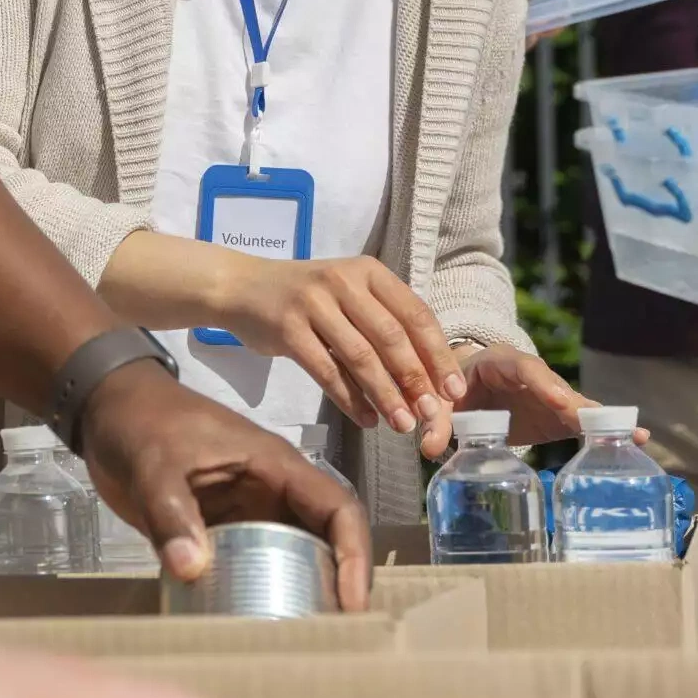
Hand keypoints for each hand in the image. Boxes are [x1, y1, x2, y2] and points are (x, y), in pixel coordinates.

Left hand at [79, 364, 373, 611]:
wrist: (107, 413)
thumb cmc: (140, 423)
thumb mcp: (154, 464)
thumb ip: (171, 513)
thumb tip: (192, 570)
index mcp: (276, 466)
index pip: (339, 507)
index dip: (355, 554)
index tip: (352, 604)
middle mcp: (273, 493)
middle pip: (326, 540)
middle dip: (337, 586)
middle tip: (330, 638)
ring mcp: (248, 514)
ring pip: (294, 556)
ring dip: (302, 593)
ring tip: (300, 642)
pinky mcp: (222, 531)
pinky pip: (254, 565)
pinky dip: (260, 593)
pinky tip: (250, 627)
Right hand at [207, 252, 465, 436]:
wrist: (243, 287)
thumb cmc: (305, 297)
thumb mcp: (348, 295)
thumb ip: (383, 324)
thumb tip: (428, 377)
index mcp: (369, 272)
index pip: (416, 314)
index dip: (438, 354)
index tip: (455, 390)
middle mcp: (344, 282)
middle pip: (391, 337)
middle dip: (416, 380)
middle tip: (432, 415)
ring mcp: (314, 304)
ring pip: (360, 357)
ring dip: (386, 395)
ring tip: (402, 425)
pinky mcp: (288, 328)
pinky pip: (326, 370)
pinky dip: (349, 399)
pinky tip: (365, 420)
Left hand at [419, 345, 648, 458]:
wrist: (462, 389)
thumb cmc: (451, 389)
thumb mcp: (440, 402)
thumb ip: (435, 422)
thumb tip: (429, 449)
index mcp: (500, 362)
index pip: (524, 368)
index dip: (542, 383)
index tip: (559, 400)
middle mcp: (530, 375)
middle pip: (557, 385)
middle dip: (575, 402)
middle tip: (591, 420)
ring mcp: (548, 395)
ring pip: (576, 403)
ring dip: (598, 418)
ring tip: (632, 433)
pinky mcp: (557, 414)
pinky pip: (584, 420)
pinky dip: (606, 428)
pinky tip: (639, 438)